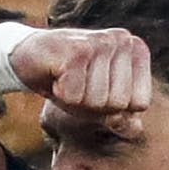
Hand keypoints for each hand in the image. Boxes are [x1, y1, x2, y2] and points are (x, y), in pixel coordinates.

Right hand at [8, 27, 153, 123]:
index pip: (139, 103)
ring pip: (97, 101)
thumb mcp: (98, 102)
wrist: (29, 56)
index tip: (96, 90)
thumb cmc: (69, 80)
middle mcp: (122, 40)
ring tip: (67, 78)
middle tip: (78, 84)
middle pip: (118, 103)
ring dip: (74, 98)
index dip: (113, 108)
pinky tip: (55, 74)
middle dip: (93, 105)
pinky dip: (59, 93)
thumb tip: (135, 129)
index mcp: (136, 50)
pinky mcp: (77, 49)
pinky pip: (74, 96)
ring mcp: (101, 42)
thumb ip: (120, 116)